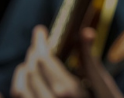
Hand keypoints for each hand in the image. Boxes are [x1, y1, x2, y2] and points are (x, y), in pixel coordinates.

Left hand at [8, 25, 122, 97]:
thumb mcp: (103, 85)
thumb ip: (89, 59)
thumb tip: (85, 32)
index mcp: (67, 92)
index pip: (44, 59)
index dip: (40, 42)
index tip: (40, 31)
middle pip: (31, 70)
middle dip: (33, 53)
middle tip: (38, 42)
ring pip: (20, 88)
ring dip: (24, 70)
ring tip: (31, 59)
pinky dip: (20, 87)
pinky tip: (27, 80)